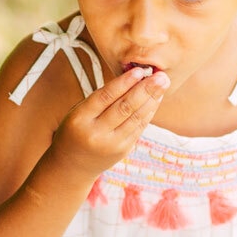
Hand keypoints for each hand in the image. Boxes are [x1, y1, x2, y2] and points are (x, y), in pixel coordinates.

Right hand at [49, 66, 168, 178]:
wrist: (73, 166)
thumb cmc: (76, 130)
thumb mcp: (78, 112)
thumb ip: (101, 99)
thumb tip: (131, 79)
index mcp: (80, 119)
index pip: (105, 96)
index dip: (124, 82)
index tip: (140, 70)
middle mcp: (96, 133)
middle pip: (124, 107)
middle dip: (145, 90)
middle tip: (161, 76)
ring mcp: (111, 144)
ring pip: (135, 118)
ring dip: (152, 100)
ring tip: (163, 84)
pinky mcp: (123, 150)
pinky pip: (138, 128)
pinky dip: (148, 112)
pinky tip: (155, 100)